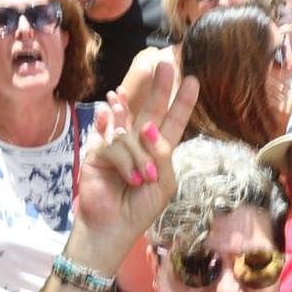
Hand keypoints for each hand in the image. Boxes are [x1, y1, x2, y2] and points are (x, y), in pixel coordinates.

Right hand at [71, 56, 197, 263]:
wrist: (113, 228)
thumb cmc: (141, 209)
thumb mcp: (164, 183)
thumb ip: (161, 153)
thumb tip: (147, 127)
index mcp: (158, 152)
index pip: (172, 121)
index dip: (182, 102)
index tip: (193, 81)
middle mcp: (138, 143)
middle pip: (150, 109)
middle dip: (160, 87)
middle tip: (166, 63)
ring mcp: (116, 144)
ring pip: (130, 133)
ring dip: (139, 157)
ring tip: (140, 180)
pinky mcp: (97, 150)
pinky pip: (113, 144)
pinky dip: (123, 162)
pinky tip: (125, 175)